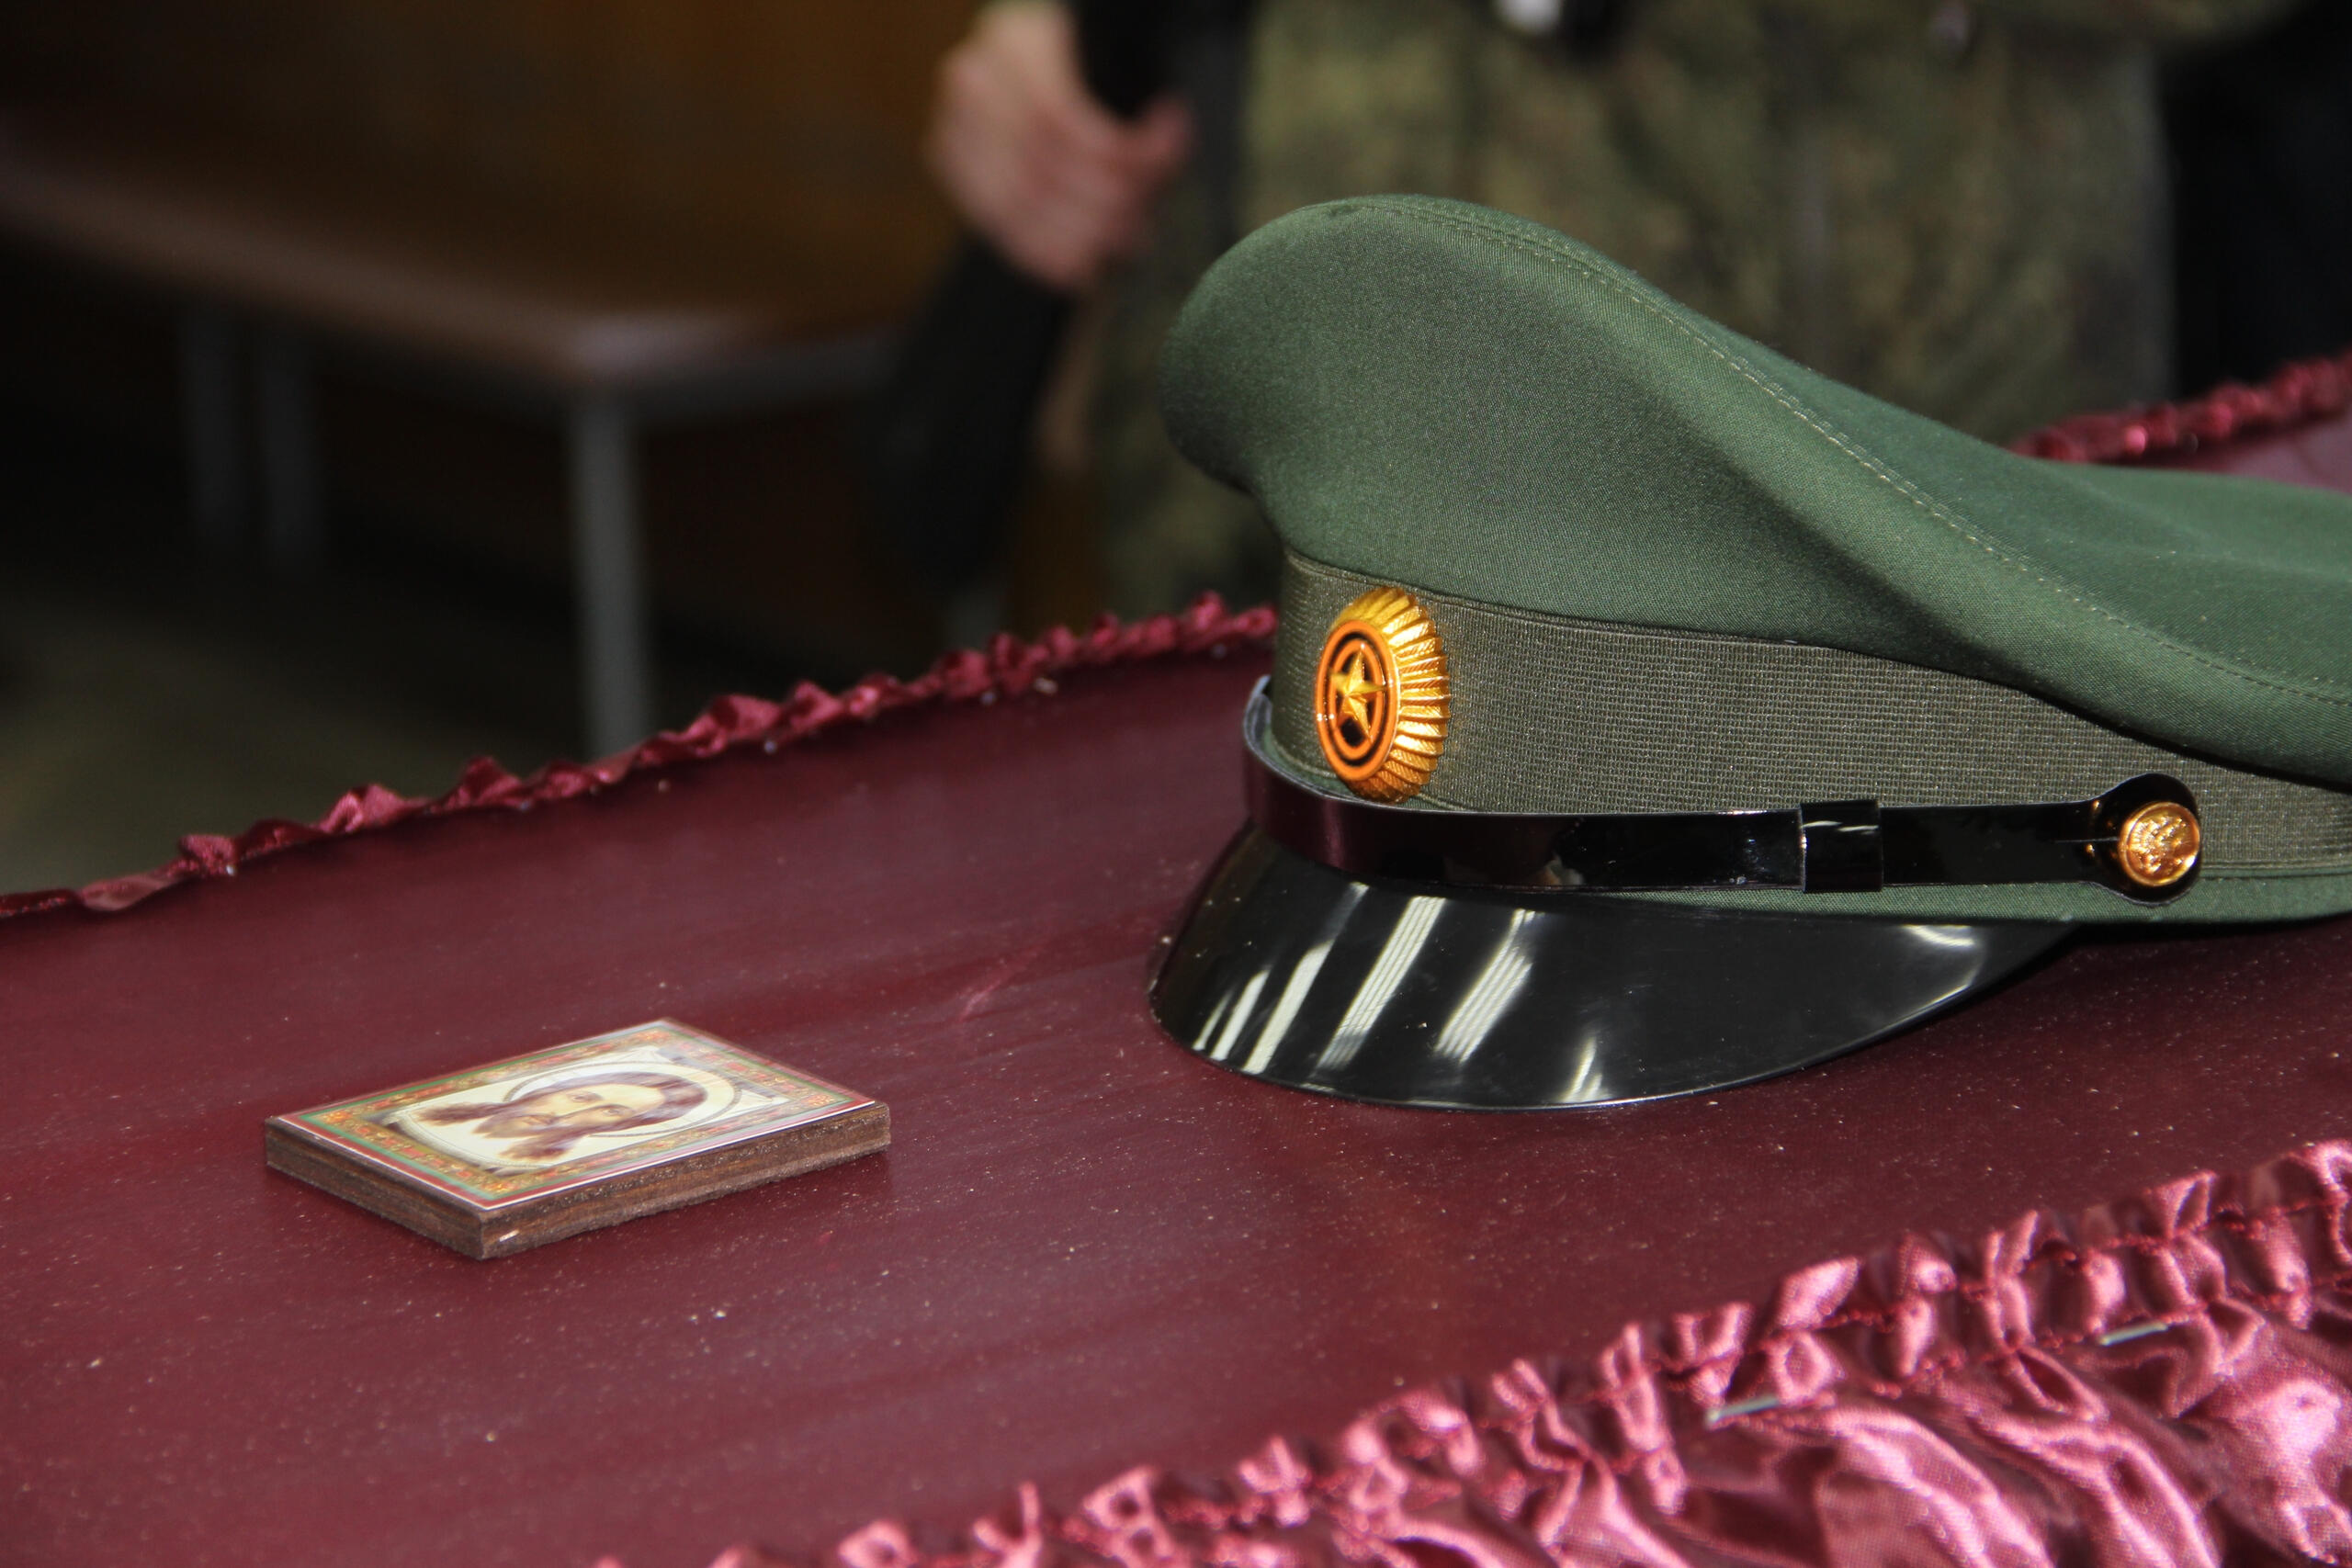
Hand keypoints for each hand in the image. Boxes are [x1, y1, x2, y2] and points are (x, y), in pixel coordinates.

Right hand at [927, 1, 1193, 290]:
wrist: (1019, 66)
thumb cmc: (1076, 66)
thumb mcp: (1104, 68)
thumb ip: (1132, 108)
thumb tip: (1167, 141)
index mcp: (1014, 48)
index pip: (1062, 121)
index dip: (1116, 156)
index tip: (1160, 165)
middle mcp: (973, 86)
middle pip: (1041, 170)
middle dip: (1104, 206)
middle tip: (1142, 220)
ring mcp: (954, 129)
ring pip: (1019, 208)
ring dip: (1082, 238)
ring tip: (1121, 241)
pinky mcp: (950, 167)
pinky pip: (1001, 230)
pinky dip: (1049, 257)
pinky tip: (1084, 266)